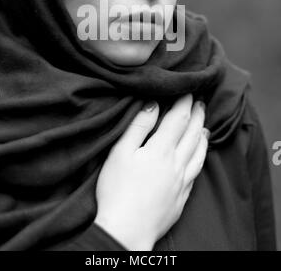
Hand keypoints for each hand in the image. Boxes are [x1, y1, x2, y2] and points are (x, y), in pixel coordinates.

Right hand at [94, 94, 208, 250]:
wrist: (125, 231)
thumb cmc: (116, 190)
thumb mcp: (120, 152)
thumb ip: (138, 126)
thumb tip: (153, 104)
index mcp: (161, 149)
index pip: (179, 119)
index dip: (185, 102)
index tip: (188, 90)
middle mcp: (177, 163)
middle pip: (193, 133)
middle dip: (198, 114)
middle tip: (201, 101)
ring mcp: (182, 182)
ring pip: (199, 153)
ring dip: (203, 135)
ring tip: (205, 125)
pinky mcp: (181, 197)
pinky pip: (197, 171)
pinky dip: (201, 157)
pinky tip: (199, 156)